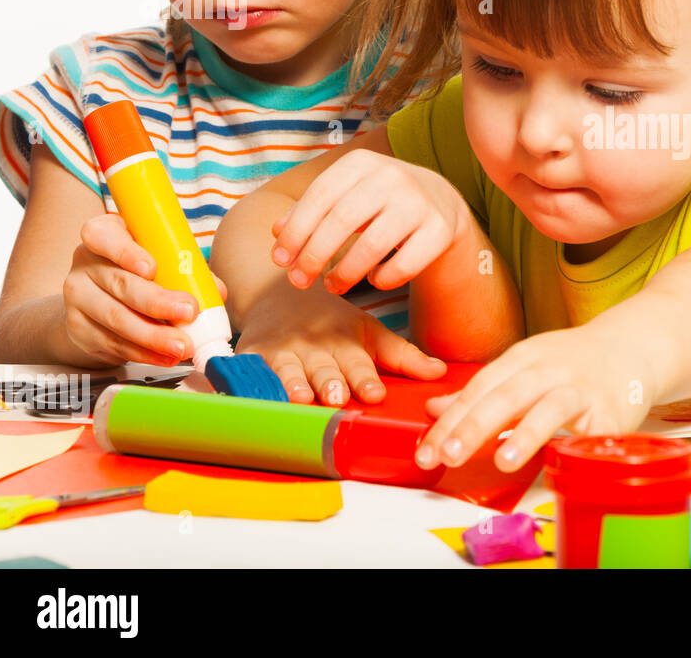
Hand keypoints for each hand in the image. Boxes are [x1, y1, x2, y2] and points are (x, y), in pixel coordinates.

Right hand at [61, 214, 220, 366]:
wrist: (99, 298)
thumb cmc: (137, 269)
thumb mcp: (158, 256)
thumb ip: (185, 268)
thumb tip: (216, 292)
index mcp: (103, 235)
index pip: (102, 236)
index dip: (126, 252)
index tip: (152, 269)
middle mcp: (85, 264)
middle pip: (119, 284)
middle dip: (157, 302)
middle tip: (188, 312)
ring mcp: (77, 298)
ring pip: (115, 319)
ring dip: (153, 336)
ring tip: (182, 345)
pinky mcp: (78, 328)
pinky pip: (113, 343)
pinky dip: (143, 353)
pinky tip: (164, 356)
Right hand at [236, 283, 445, 403]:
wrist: (279, 293)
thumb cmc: (331, 322)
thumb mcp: (368, 332)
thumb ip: (402, 355)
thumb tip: (442, 372)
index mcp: (344, 341)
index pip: (358, 363)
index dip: (365, 378)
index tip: (375, 393)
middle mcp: (312, 347)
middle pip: (323, 370)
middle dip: (331, 383)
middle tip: (337, 396)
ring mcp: (280, 352)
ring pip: (286, 371)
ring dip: (293, 384)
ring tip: (300, 397)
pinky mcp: (250, 356)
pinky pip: (249, 372)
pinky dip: (249, 383)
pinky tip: (252, 395)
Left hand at [269, 149, 467, 294]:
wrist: (441, 202)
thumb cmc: (379, 201)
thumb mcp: (346, 194)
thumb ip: (312, 209)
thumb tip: (277, 231)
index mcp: (362, 163)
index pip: (319, 196)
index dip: (295, 231)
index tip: (280, 260)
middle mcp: (392, 177)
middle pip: (342, 221)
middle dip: (314, 256)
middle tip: (299, 281)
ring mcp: (419, 203)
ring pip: (372, 246)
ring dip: (345, 272)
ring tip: (332, 286)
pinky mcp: (440, 231)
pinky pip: (404, 265)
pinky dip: (383, 279)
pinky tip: (373, 279)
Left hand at [415, 324, 654, 473]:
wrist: (635, 346)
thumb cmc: (572, 362)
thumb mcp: (523, 365)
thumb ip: (481, 391)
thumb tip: (435, 410)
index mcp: (523, 358)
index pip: (479, 388)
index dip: (451, 420)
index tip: (427, 448)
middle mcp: (550, 370)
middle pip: (507, 395)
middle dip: (475, 425)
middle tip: (448, 454)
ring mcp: (582, 390)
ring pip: (551, 409)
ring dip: (526, 434)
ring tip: (503, 461)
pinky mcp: (612, 413)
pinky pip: (591, 434)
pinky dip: (575, 450)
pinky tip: (559, 468)